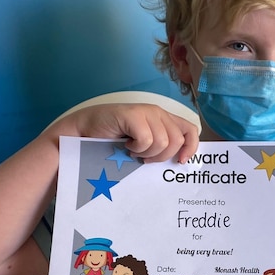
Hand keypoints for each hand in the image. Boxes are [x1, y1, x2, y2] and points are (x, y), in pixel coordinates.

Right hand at [45, 103, 199, 163]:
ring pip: (163, 142)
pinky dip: (137, 148)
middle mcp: (158, 113)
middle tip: (144, 157)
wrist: (83, 134)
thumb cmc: (112, 142)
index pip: (191, 130)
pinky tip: (126, 145)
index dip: (191, 147)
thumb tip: (180, 163)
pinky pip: (147, 140)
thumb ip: (161, 147)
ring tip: (133, 150)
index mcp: (163, 119)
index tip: (180, 162)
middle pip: (177, 140)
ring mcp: (145, 112)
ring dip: (147, 153)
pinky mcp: (133, 115)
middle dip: (162, 156)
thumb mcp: (143, 146)